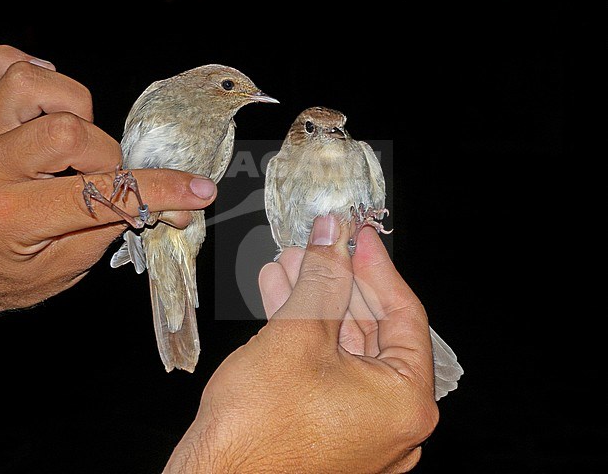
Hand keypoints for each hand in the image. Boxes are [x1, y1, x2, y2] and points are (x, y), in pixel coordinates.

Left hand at [0, 46, 217, 316]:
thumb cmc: (15, 272)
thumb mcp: (70, 266)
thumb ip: (119, 228)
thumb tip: (175, 205)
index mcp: (12, 216)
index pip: (100, 193)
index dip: (158, 190)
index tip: (196, 191)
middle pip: (68, 131)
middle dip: (108, 156)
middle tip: (110, 180)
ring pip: (33, 87)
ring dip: (75, 112)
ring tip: (81, 146)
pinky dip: (32, 76)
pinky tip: (52, 104)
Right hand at [166, 218, 437, 472]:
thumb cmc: (258, 426)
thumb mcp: (297, 334)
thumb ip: (322, 278)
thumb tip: (331, 235)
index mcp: (404, 402)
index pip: (404, 315)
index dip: (377, 267)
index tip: (357, 236)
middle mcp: (390, 420)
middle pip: (369, 329)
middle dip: (337, 281)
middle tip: (319, 245)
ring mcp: (358, 428)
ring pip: (340, 346)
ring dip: (314, 301)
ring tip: (290, 262)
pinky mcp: (326, 428)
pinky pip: (323, 369)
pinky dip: (303, 332)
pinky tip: (279, 295)